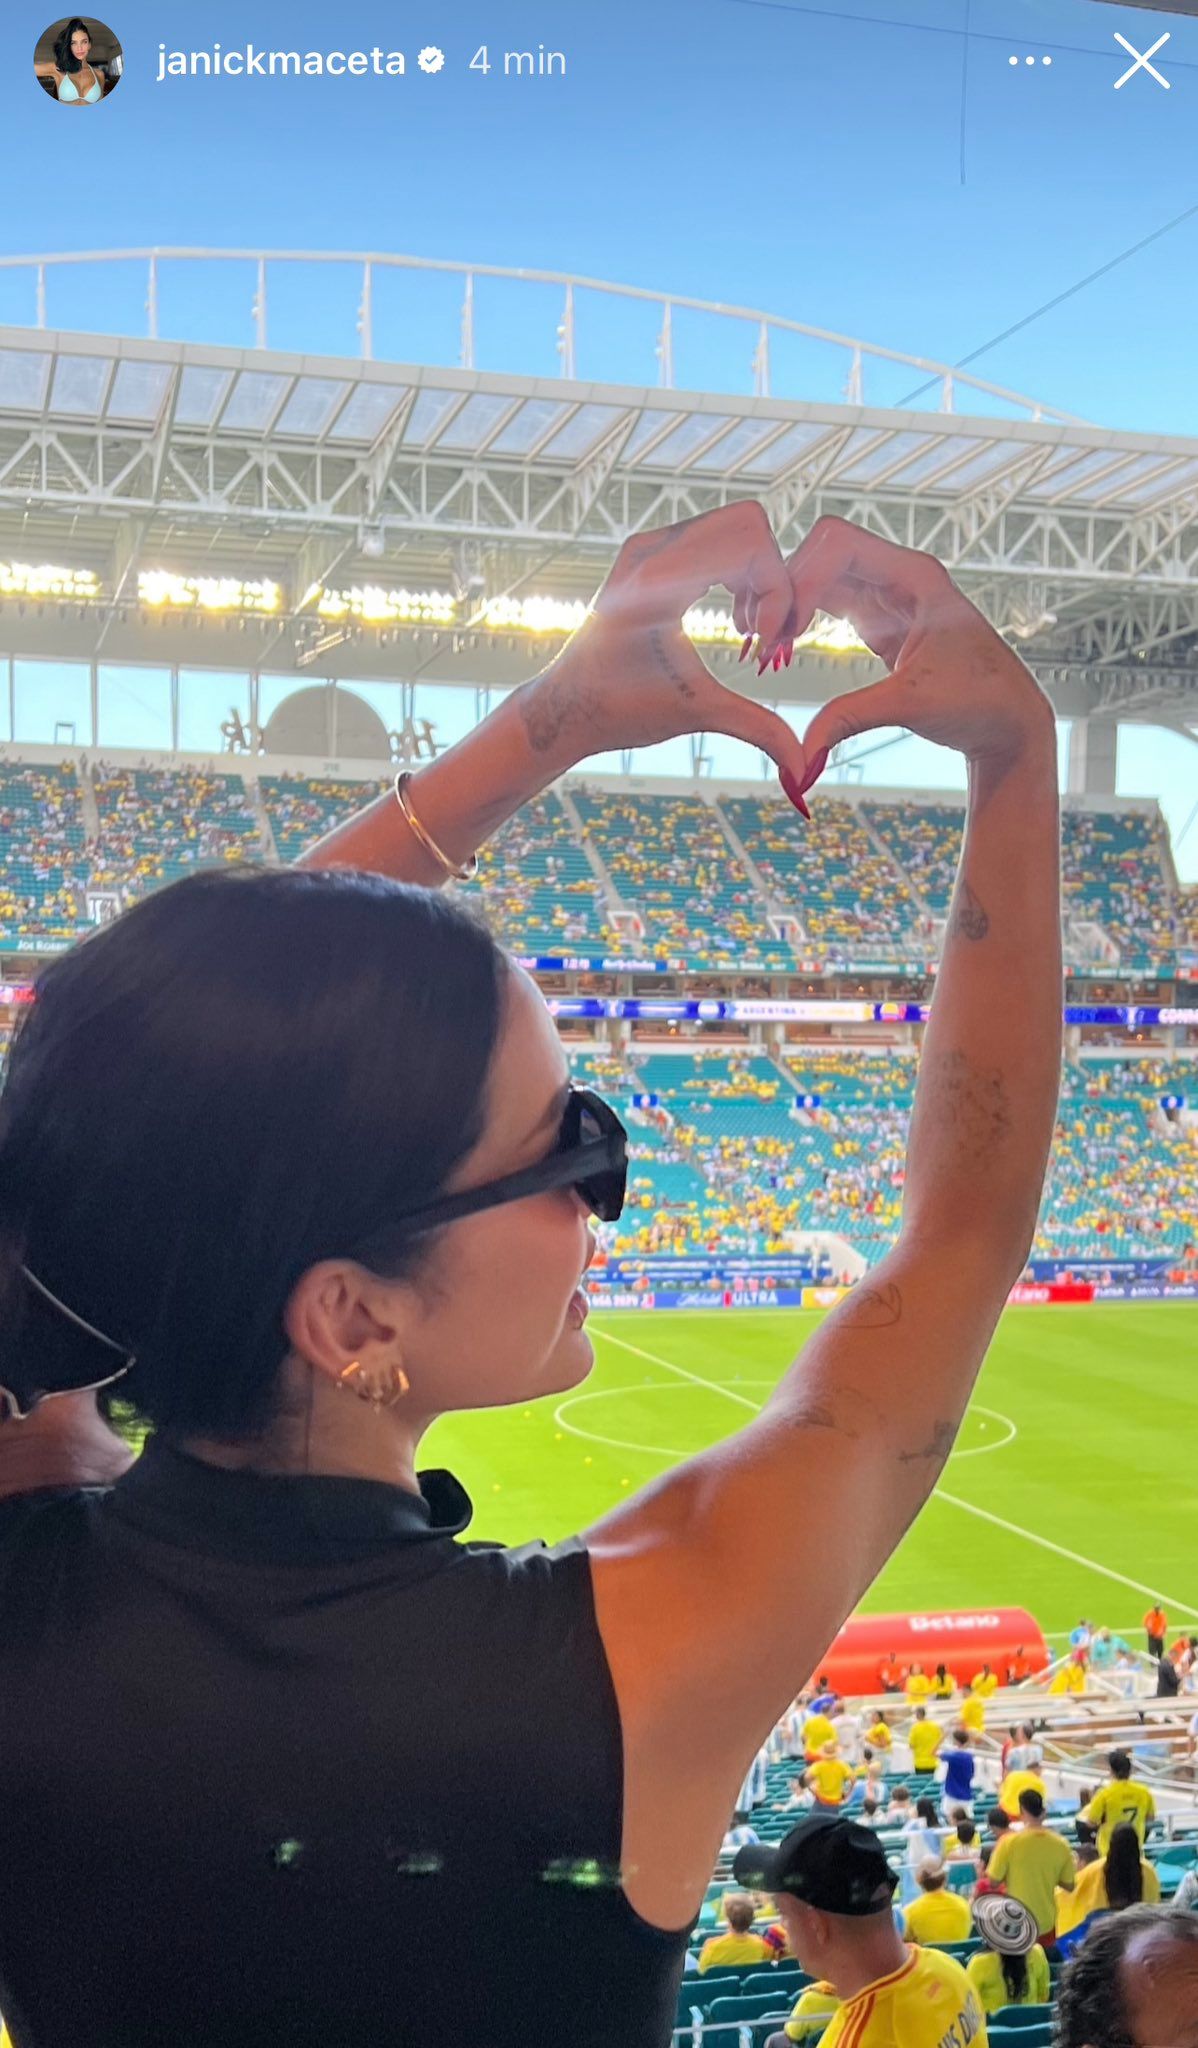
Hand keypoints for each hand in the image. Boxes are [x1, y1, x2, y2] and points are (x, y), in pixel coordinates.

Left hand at [516, 502, 807, 787]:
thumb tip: (805, 771)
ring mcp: (650, 544)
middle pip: (750, 522)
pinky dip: (741, 571)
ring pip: (738, 525)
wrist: (568, 706)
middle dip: (773, 577)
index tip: (766, 649)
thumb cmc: (621, 711)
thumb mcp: (697, 714)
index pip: (749, 545)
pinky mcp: (653, 550)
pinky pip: (718, 536)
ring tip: (749, 631)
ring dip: (759, 576)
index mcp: (656, 581)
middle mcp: (651, 550)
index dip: (776, 594)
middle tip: (764, 634)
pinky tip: (736, 620)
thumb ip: (759, 730)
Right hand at [769, 517, 1055, 807]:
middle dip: (788, 590)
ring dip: (791, 605)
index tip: (782, 629)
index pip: (838, 544)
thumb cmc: (979, 703)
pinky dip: (803, 619)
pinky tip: (784, 649)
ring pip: (821, 577)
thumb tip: (800, 758)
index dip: (800, 578)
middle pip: (822, 553)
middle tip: (764, 643)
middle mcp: (901, 575)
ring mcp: (890, 595)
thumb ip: (850, 720)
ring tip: (768, 649)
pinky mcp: (881, 620)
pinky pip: (829, 602)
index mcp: (916, 575)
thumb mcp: (910, 706)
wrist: (1008, 721)